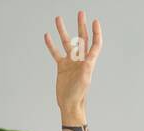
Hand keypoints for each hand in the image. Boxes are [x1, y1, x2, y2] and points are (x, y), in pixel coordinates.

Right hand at [44, 10, 101, 124]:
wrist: (69, 104)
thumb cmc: (79, 95)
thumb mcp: (84, 81)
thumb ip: (86, 69)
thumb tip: (89, 60)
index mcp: (88, 62)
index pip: (94, 44)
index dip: (96, 33)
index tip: (95, 21)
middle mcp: (80, 60)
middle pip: (82, 39)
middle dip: (81, 26)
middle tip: (81, 13)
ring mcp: (70, 62)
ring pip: (66, 43)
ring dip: (63, 31)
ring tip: (58, 18)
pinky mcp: (62, 67)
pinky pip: (56, 53)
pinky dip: (51, 45)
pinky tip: (47, 36)